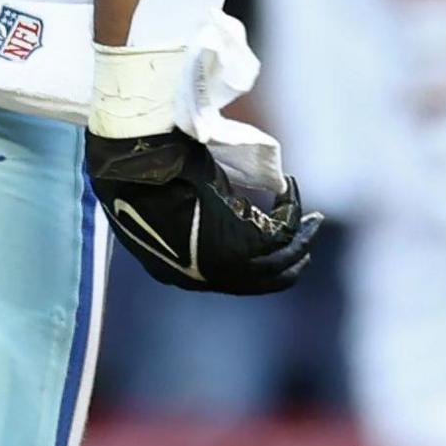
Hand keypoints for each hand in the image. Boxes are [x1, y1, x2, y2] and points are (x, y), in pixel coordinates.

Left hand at [85, 130, 319, 295]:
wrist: (132, 163)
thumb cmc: (141, 175)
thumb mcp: (166, 206)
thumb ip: (190, 219)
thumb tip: (221, 208)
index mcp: (175, 274)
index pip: (229, 282)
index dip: (258, 264)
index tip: (271, 240)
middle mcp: (200, 278)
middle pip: (264, 280)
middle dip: (291, 259)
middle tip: (307, 235)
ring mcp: (219, 266)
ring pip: (280, 262)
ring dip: (301, 238)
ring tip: (313, 219)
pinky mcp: (237, 245)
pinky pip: (282, 233)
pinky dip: (291, 211)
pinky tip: (288, 189)